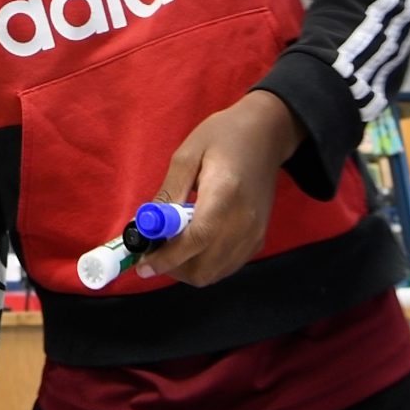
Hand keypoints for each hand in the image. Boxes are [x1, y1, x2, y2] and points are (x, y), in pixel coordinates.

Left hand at [138, 90, 302, 286]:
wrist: (267, 135)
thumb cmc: (223, 137)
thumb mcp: (186, 156)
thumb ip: (168, 193)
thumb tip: (144, 225)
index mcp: (225, 196)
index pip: (195, 240)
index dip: (166, 258)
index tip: (142, 266)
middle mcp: (244, 222)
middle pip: (204, 268)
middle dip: (172, 267)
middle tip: (154, 251)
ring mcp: (254, 234)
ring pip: (213, 273)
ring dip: (186, 268)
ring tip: (171, 244)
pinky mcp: (258, 240)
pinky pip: (225, 266)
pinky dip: (203, 264)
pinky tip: (192, 243)